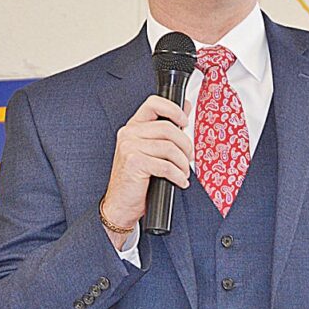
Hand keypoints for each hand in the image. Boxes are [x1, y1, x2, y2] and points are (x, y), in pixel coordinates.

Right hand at [101, 95, 192, 249]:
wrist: (120, 204)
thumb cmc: (136, 179)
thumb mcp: (151, 150)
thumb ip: (166, 130)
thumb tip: (186, 107)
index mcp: (133, 127)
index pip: (154, 103)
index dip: (173, 109)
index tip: (184, 122)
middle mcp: (129, 133)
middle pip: (168, 128)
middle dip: (185, 145)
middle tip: (189, 158)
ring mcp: (129, 147)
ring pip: (169, 147)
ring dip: (183, 163)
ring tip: (183, 172)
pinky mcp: (134, 162)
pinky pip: (166, 165)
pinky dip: (178, 175)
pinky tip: (179, 181)